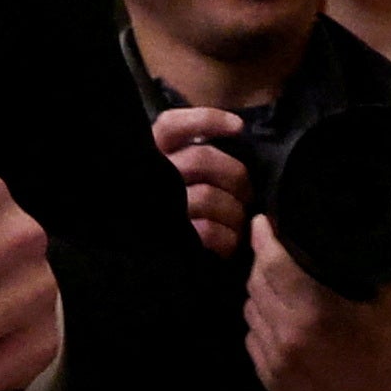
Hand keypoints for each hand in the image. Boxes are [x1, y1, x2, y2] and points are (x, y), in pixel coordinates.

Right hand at [150, 107, 252, 258]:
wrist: (143, 269)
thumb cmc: (171, 213)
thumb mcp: (174, 178)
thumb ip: (194, 159)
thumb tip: (234, 136)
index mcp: (152, 156)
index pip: (173, 125)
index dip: (207, 120)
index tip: (238, 127)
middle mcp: (151, 176)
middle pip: (202, 159)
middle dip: (235, 176)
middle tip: (246, 193)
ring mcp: (160, 209)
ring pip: (209, 196)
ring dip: (234, 212)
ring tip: (239, 223)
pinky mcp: (171, 239)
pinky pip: (207, 232)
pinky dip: (226, 238)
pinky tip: (228, 244)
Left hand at [243, 216, 390, 390]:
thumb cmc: (390, 359)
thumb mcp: (388, 305)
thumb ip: (366, 264)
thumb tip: (353, 228)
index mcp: (314, 311)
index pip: (271, 261)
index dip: (263, 235)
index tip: (264, 220)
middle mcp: (286, 333)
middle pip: (256, 280)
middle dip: (264, 262)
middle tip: (280, 254)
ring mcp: (273, 359)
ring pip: (249, 306)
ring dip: (262, 293)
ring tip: (283, 289)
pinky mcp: (267, 378)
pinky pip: (251, 335)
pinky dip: (262, 323)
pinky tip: (282, 321)